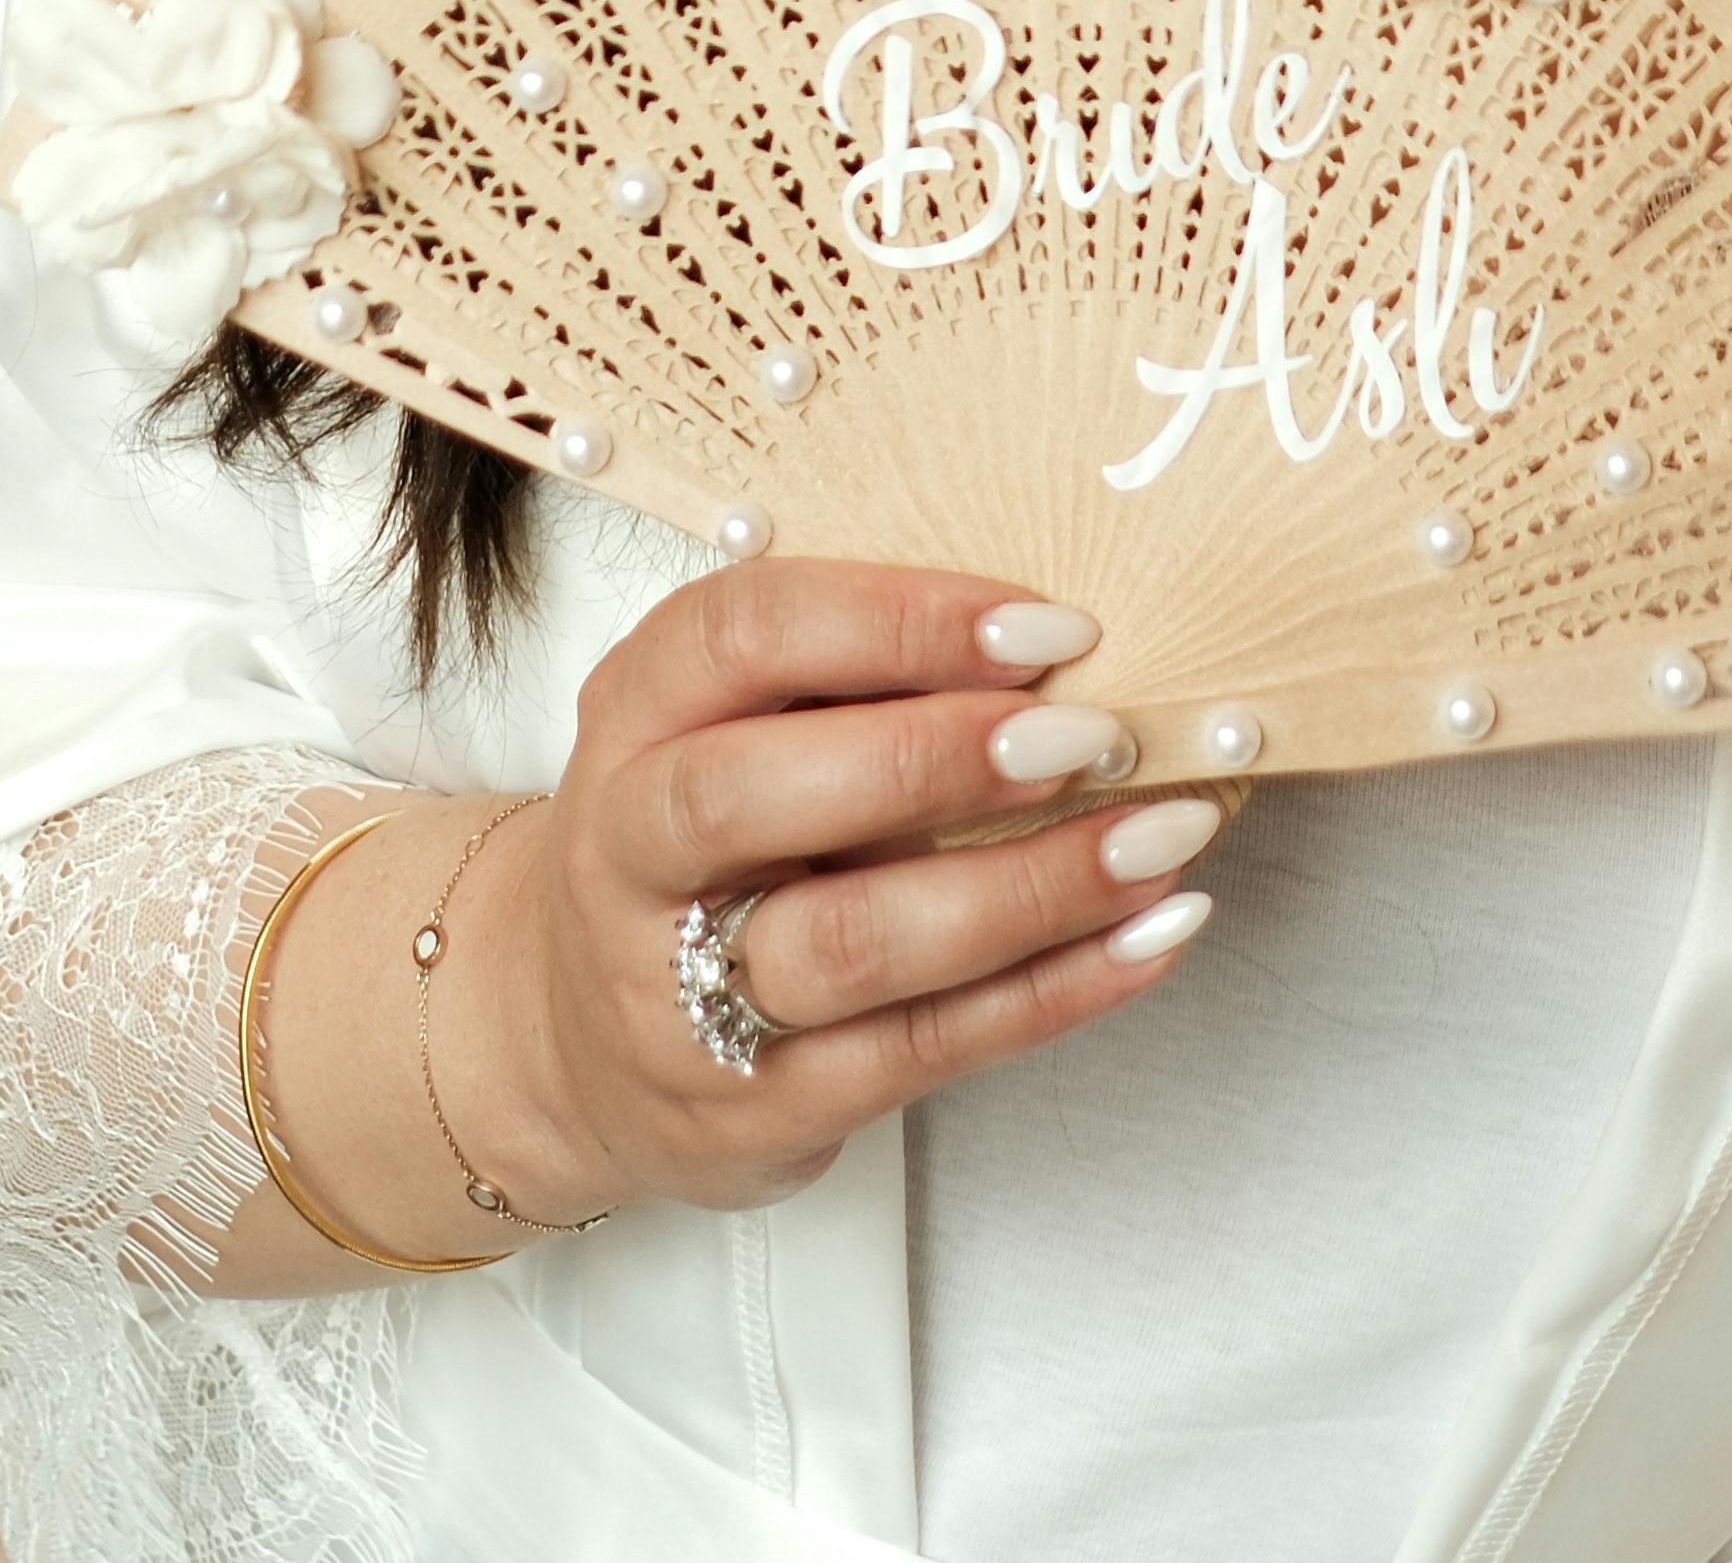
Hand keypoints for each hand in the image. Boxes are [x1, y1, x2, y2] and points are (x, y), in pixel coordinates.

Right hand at [456, 563, 1222, 1218]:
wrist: (571, 1041)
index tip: (1049, 626)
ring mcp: (676, 995)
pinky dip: (1049, 994)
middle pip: (751, 796)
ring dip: (1026, 889)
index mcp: (636, 713)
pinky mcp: (750, 1110)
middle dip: (937, 757)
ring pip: (849, 944)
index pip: (742, 635)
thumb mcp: (732, 725)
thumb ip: (855, 679)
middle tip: (1093, 735)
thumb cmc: (707, 844)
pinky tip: (1148, 939)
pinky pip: (917, 1051)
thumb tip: (1068, 649)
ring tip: (1160, 839)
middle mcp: (631, 850)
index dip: (898, 620)